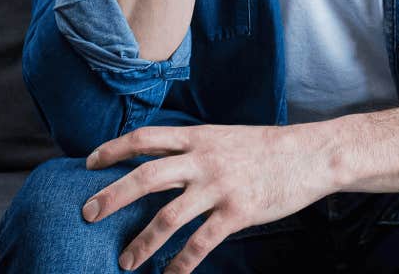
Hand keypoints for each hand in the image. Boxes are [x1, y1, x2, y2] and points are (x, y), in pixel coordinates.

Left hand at [81, 124, 332, 273]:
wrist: (311, 154)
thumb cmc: (267, 147)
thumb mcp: (225, 137)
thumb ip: (194, 148)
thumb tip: (162, 160)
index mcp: (199, 137)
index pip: (146, 138)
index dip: (114, 149)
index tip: (89, 163)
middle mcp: (204, 160)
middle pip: (145, 177)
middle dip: (112, 197)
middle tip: (87, 214)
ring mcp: (220, 187)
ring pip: (168, 217)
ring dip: (142, 242)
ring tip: (124, 261)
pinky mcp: (237, 212)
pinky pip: (201, 243)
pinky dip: (181, 264)